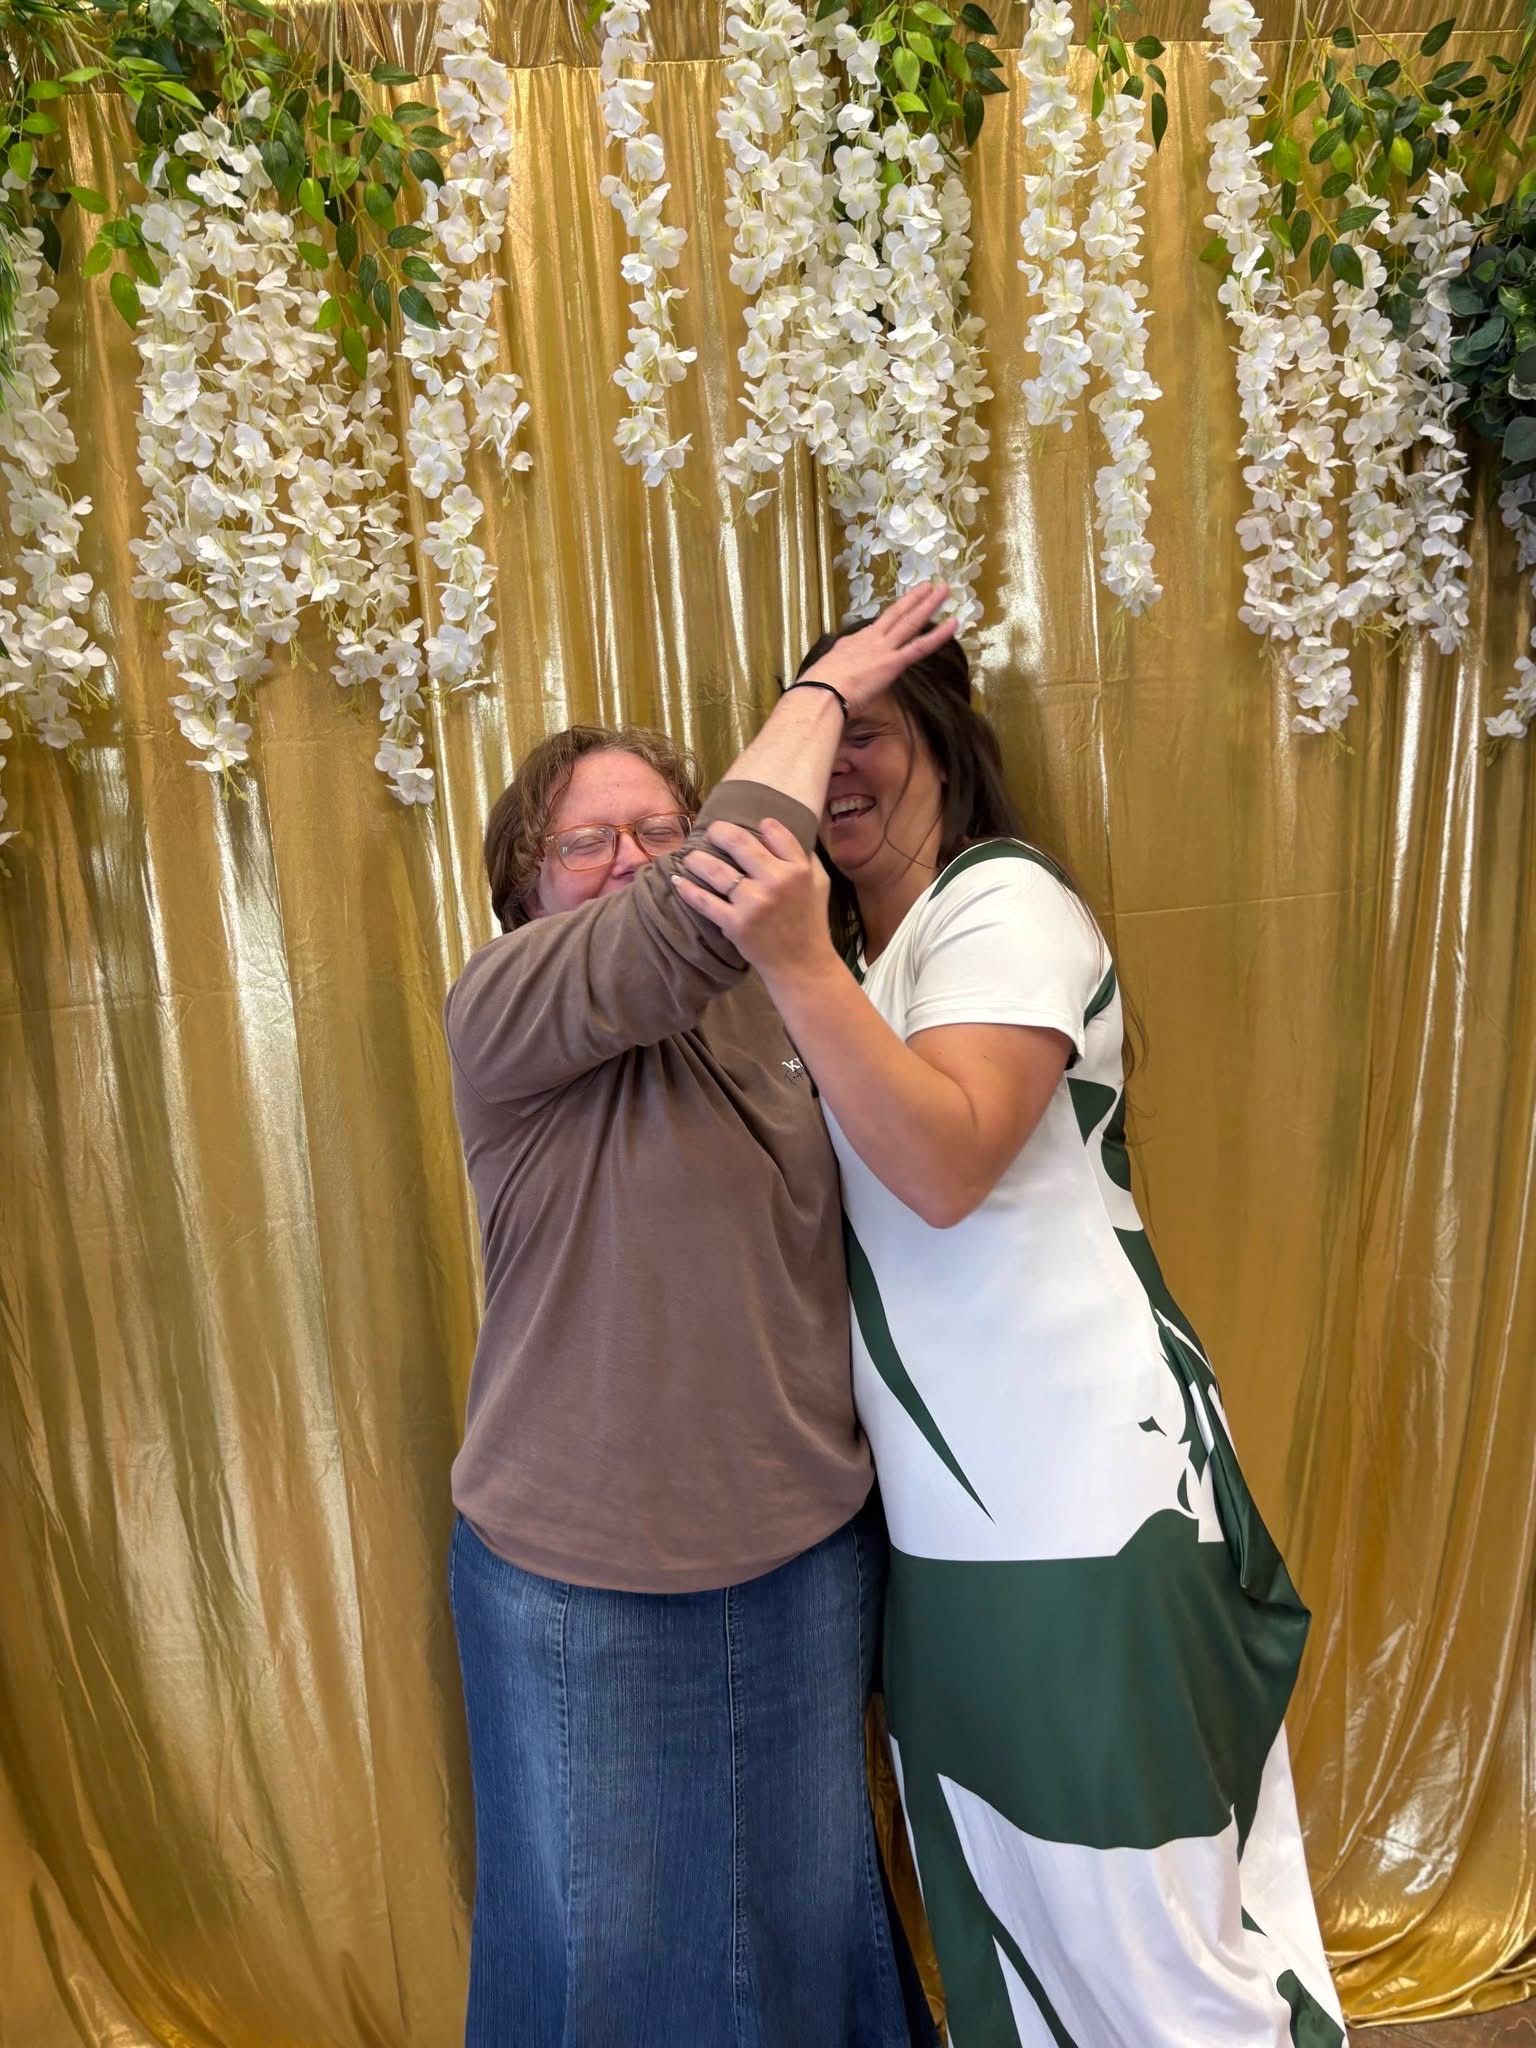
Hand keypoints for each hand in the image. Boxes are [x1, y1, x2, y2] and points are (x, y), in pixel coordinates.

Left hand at [673, 817, 836, 985]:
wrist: (801, 964)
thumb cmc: (810, 920)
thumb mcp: (818, 883)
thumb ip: (803, 856)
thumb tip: (779, 831)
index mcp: (798, 868)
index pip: (774, 831)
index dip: (759, 825)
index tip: (748, 825)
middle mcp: (776, 881)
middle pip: (739, 841)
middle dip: (718, 831)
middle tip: (710, 832)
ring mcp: (754, 903)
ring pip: (715, 869)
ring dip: (696, 858)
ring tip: (690, 856)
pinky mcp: (735, 923)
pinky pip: (704, 901)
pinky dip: (687, 889)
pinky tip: (677, 879)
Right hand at [799, 583, 955, 713]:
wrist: (820, 693)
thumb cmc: (818, 689)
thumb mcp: (826, 673)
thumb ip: (837, 670)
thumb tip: (836, 676)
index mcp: (852, 643)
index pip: (877, 628)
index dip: (892, 618)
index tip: (902, 609)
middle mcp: (870, 640)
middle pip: (896, 615)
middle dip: (913, 599)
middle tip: (929, 586)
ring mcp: (883, 649)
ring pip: (910, 622)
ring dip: (928, 605)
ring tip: (943, 590)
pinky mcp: (893, 662)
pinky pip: (920, 646)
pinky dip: (938, 634)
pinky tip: (953, 623)